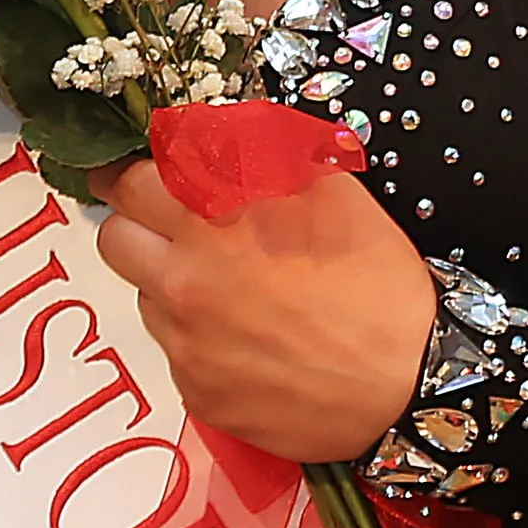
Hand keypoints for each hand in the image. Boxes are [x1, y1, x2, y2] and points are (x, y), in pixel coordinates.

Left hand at [94, 154, 435, 461]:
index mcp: (211, 218)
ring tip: (235, 292)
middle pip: (114, 239)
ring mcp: (185, 343)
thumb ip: (258, 153)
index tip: (147, 179)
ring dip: (172, 285)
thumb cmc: (378, 281)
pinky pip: (177, 355)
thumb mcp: (328, 187)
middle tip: (175, 229)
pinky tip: (252, 342)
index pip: (128, 180)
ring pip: (146, 298)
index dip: (136, 174)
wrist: (412, 385)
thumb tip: (211, 134)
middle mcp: (184, 279)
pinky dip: (201, 342)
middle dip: (138, 226)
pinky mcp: (196, 393)